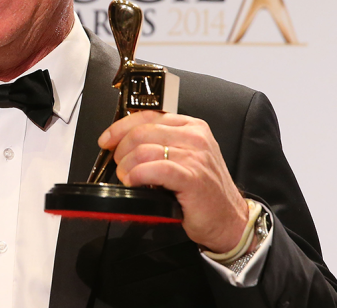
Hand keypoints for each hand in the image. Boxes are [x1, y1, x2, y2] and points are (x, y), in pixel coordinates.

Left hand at [98, 110, 248, 252]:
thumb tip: (125, 142)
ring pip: (145, 150)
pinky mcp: (193, 178)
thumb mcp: (185, 158)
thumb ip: (162, 144)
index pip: (148, 116)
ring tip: (127, 178)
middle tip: (119, 166)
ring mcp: (196, 157)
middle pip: (142, 131)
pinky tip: (135, 182)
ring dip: (127, 166)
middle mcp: (195, 138)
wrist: (229, 220)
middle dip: (121, 149)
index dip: (120, 127)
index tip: (106, 140)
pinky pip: (157, 169)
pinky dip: (138, 175)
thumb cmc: (204, 192)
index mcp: (192, 127)